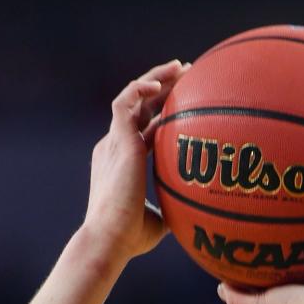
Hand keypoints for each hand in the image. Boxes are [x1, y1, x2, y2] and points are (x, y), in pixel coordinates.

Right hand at [82, 60, 186, 264]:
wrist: (110, 238)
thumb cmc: (131, 236)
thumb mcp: (158, 220)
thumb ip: (172, 207)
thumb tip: (193, 212)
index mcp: (122, 160)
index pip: (144, 126)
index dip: (163, 111)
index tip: (186, 99)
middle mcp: (116, 145)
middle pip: (139, 106)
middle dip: (163, 85)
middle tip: (187, 71)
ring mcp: (114, 141)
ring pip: (132, 97)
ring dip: (155, 78)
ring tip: (179, 66)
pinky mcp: (116, 140)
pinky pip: (124, 102)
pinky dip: (140, 88)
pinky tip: (160, 83)